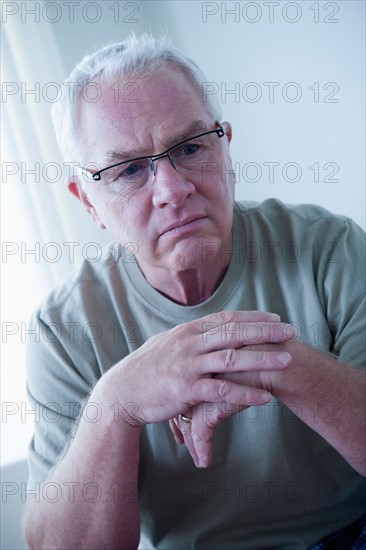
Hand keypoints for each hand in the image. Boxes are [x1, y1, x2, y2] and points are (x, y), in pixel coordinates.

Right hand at [106, 310, 293, 427]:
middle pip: (233, 333)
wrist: (123, 390)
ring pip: (231, 359)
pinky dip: (244, 394)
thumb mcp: (169, 343)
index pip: (227, 319)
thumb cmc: (148, 367)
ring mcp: (188, 366)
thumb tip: (211, 328)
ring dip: (261, 360)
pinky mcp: (185, 389)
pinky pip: (221, 391)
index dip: (253, 318)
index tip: (276, 319)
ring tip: (286, 360)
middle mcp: (190, 344)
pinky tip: (264, 397)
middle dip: (264, 332)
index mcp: (189, 331)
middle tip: (290, 332)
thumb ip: (192, 336)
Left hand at [170, 342, 294, 467]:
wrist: (274, 356)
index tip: (179, 416)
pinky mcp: (210, 406)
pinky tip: (205, 461)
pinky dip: (202, 449)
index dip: (180, 403)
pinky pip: (200, 432)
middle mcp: (194, 375)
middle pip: (179, 404)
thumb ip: (231, 362)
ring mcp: (200, 391)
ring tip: (197, 458)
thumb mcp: (241, 356)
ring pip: (187, 421)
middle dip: (178, 423)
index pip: (182, 384)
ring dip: (191, 442)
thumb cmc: (263, 353)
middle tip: (180, 439)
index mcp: (198, 359)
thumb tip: (232, 368)